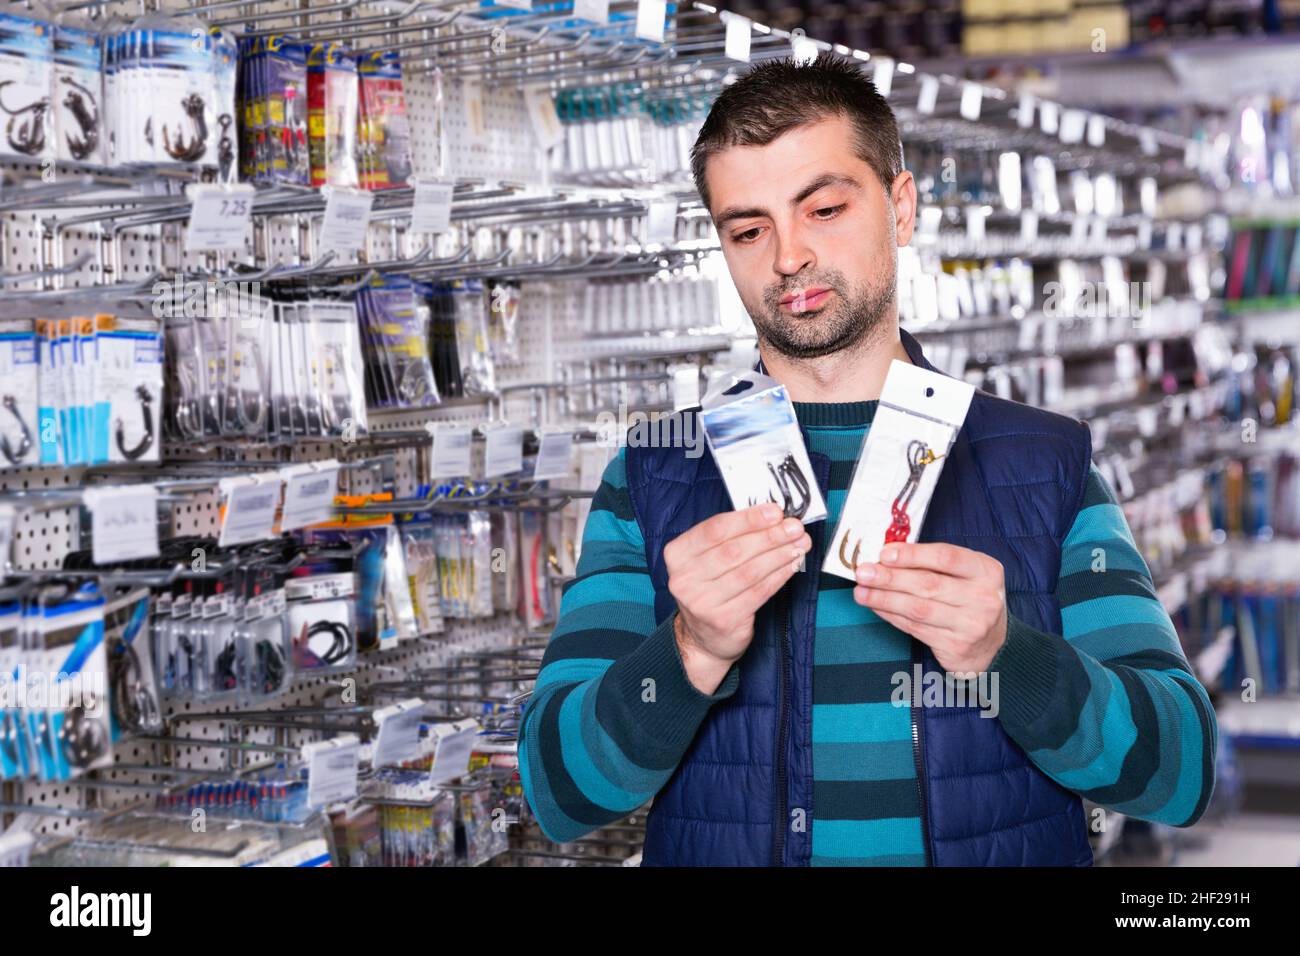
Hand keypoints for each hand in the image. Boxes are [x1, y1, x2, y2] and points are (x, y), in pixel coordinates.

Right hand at [665, 502, 811, 692]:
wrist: (703, 638)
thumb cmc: (710, 588)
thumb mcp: (707, 559)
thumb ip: (732, 537)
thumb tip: (773, 518)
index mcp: (678, 554)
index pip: (714, 530)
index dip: (748, 519)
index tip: (775, 512)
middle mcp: (684, 578)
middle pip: (733, 550)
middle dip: (769, 536)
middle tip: (794, 528)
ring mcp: (702, 602)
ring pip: (749, 572)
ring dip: (778, 555)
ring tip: (799, 545)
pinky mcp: (723, 620)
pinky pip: (758, 592)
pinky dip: (779, 576)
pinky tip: (791, 565)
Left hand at [852, 542, 1007, 673]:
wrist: (992, 644)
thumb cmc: (969, 599)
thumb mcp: (965, 575)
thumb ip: (933, 563)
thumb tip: (886, 555)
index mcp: (986, 570)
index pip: (946, 557)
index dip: (912, 555)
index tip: (884, 553)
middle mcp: (983, 597)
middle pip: (928, 584)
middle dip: (890, 577)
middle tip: (863, 572)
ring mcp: (971, 624)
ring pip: (918, 609)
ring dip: (884, 599)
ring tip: (861, 592)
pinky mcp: (955, 645)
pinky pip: (914, 627)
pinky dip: (891, 615)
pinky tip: (876, 607)